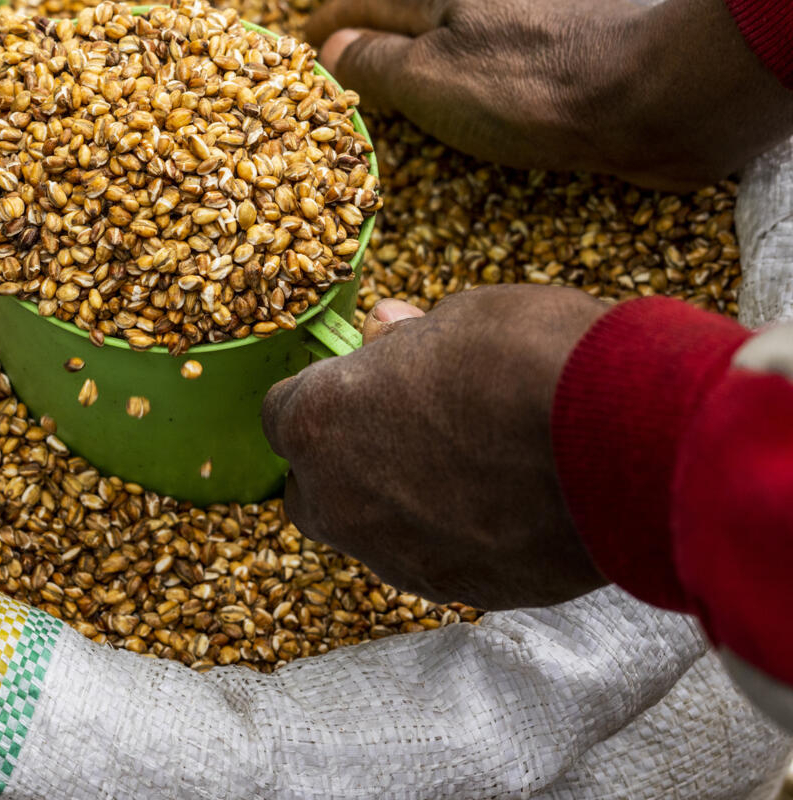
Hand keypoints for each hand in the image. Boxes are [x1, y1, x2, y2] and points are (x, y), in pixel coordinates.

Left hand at [262, 286, 608, 609]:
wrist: (630, 437)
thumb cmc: (530, 357)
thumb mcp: (456, 319)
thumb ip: (405, 341)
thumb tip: (385, 332)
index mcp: (319, 422)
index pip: (281, 415)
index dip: (322, 397)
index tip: (359, 386)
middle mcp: (341, 501)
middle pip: (311, 490)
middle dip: (341, 464)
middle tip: (402, 431)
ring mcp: (397, 557)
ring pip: (371, 535)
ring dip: (396, 506)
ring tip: (466, 469)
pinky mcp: (460, 593)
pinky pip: (436, 563)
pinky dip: (454, 538)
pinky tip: (503, 506)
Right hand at [306, 0, 792, 191]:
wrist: (651, 98)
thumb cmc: (528, 90)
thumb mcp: (429, 79)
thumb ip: (375, 63)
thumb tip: (331, 48)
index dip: (336, 18)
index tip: (302, 34)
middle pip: (424, 6)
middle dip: (382, 28)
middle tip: (350, 56)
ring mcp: (544, 17)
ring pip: (470, 29)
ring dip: (433, 50)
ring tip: (412, 80)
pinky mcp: (582, 51)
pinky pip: (508, 56)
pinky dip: (478, 73)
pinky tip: (488, 97)